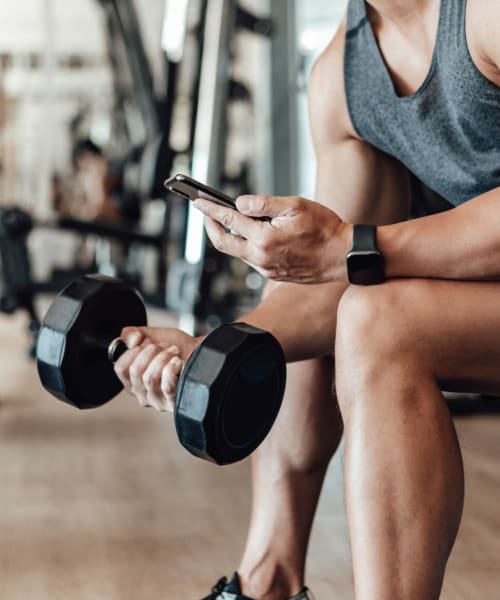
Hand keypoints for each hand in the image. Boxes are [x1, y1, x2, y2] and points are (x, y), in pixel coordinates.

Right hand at [114, 327, 199, 411]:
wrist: (203, 352)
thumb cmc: (179, 347)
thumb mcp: (152, 335)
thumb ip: (133, 333)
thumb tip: (131, 339)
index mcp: (133, 381)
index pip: (120, 368)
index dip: (133, 351)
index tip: (146, 343)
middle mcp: (143, 394)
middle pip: (135, 371)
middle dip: (151, 351)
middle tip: (165, 346)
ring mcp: (158, 401)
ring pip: (150, 378)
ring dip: (163, 358)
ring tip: (174, 352)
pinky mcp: (174, 403)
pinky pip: (166, 386)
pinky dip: (172, 368)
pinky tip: (179, 362)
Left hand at [193, 194, 351, 283]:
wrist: (342, 256)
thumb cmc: (324, 229)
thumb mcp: (295, 206)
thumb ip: (264, 203)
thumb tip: (239, 203)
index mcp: (264, 238)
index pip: (229, 220)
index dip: (211, 209)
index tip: (198, 200)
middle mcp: (261, 257)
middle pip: (224, 242)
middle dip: (210, 226)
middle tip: (205, 212)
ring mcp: (266, 268)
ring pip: (237, 252)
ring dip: (228, 236)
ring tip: (225, 219)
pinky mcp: (272, 274)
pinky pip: (250, 259)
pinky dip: (244, 245)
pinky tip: (248, 234)